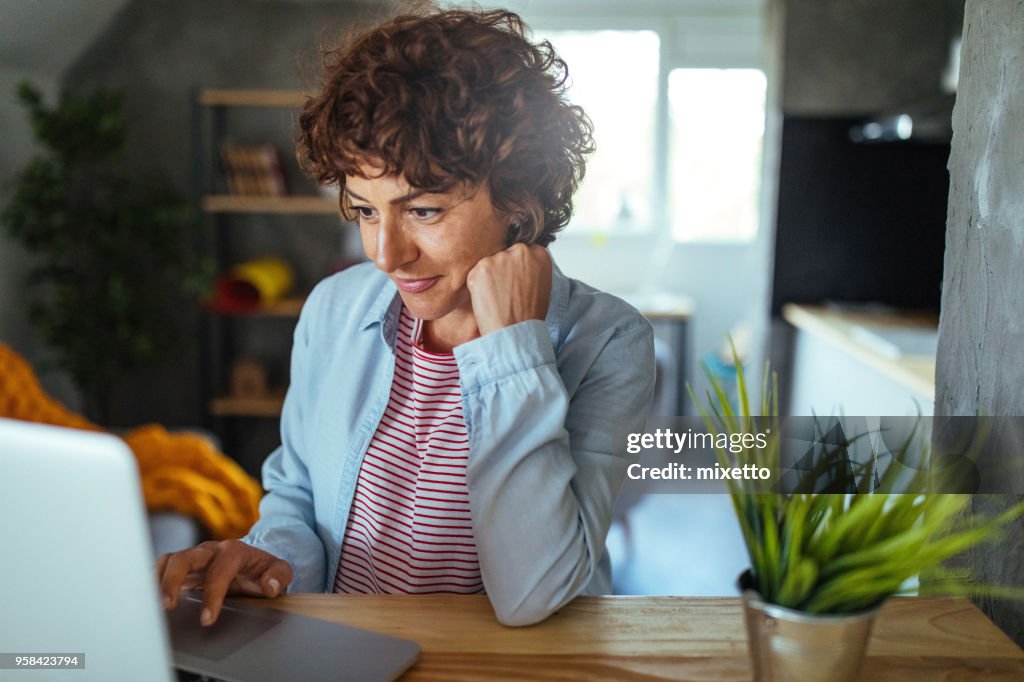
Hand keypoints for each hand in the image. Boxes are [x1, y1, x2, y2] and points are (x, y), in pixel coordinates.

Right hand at [156, 540, 292, 625]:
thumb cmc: (263, 569)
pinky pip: (163, 567)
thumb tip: (269, 586)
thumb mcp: (280, 570)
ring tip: (151, 603)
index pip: (220, 570)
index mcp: (234, 551)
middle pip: (185, 558)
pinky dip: (153, 579)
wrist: (253, 562)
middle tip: (167, 606)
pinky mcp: (184, 566)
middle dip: (173, 581)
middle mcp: (210, 550)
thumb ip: (279, 576)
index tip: (207, 619)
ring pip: (170, 561)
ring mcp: (195, 557)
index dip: (213, 595)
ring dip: (158, 580)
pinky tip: (146, 596)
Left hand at [466, 243, 551, 335]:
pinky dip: (477, 286)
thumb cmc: (529, 315)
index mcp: (539, 253)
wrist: (515, 332)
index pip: (523, 251)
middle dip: (502, 269)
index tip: (516, 280)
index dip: (517, 267)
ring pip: (489, 264)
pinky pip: (475, 273)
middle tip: (505, 292)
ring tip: (497, 299)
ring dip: (489, 278)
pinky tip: (488, 300)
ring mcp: (500, 257)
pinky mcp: (481, 267)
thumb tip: (519, 265)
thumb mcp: (542, 285)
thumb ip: (531, 268)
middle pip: (505, 254)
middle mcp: (521, 251)